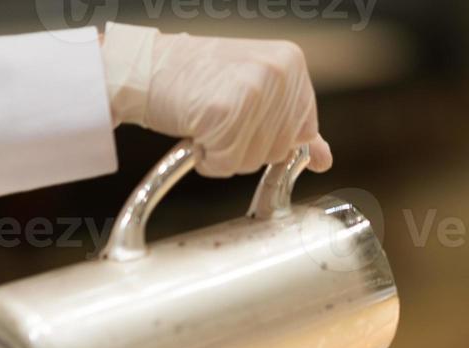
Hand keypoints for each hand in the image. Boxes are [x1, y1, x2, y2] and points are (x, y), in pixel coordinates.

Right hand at [101, 23, 331, 177]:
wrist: (143, 68)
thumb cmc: (194, 79)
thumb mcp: (254, 90)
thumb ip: (293, 123)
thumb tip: (325, 158)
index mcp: (293, 63)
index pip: (301, 134)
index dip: (267, 137)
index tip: (241, 115)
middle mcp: (280, 72)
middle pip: (278, 151)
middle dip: (245, 148)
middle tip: (218, 116)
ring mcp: (255, 90)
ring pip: (253, 161)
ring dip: (225, 153)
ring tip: (206, 120)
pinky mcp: (227, 111)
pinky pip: (227, 163)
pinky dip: (208, 158)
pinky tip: (196, 129)